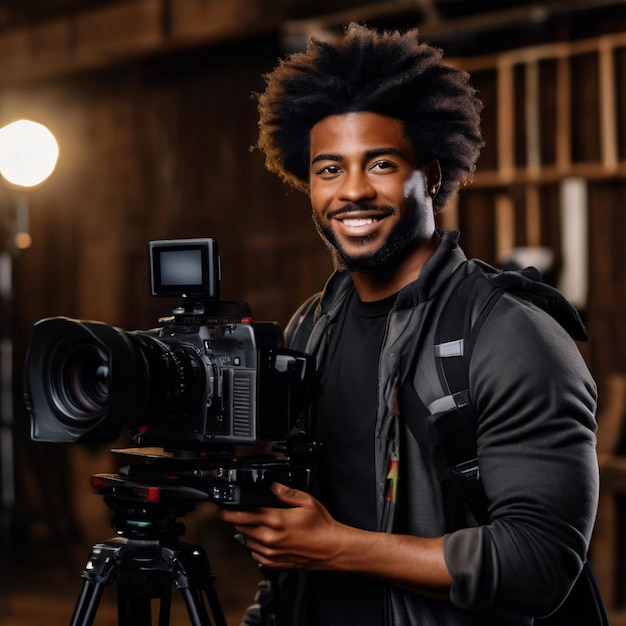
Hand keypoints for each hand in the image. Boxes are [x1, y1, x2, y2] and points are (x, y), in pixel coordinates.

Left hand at [218, 482, 348, 570]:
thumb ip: (287, 492)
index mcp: (276, 519)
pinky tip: (262, 539)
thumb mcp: (307, 501)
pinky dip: (255, 547)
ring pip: (247, 541)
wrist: (331, 548)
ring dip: (246, 532)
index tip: (223, 508)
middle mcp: (270, 537)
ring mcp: (271, 552)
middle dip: (236, 520)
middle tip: (234, 513)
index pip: (245, 514)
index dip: (231, 511)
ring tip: (253, 525)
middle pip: (242, 527)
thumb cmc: (321, 525)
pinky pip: (255, 555)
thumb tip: (273, 486)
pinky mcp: (274, 563)